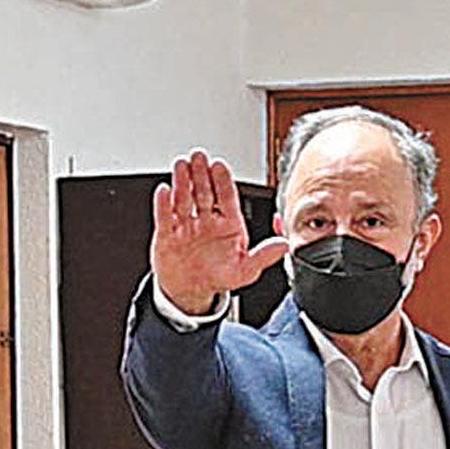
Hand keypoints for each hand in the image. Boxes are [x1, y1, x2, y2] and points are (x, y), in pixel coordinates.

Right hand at [151, 151, 288, 316]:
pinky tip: (165, 190)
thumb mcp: (246, 270)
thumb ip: (264, 256)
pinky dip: (163, 204)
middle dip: (201, 174)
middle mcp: (207, 221)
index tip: (219, 166)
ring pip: (184, 199)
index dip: (223, 181)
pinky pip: (164, 217)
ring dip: (182, 182)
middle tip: (199, 157)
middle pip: (204, 193)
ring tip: (181, 165)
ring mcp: (187, 225)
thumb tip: (285, 244)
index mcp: (229, 225)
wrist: (190, 291)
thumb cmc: (219, 277)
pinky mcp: (167, 234)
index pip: (227, 198)